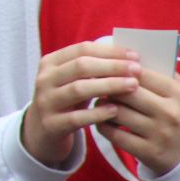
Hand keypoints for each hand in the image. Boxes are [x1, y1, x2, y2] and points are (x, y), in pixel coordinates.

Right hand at [21, 41, 141, 167]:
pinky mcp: (51, 124)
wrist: (42, 131)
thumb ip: (92, 69)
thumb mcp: (73, 81)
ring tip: (133, 86)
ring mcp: (46, 101)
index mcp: (50, 62)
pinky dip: (97, 113)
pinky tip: (115, 110)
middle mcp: (45, 79)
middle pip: (81, 67)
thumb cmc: (67, 101)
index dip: (110, 51)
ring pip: (79, 89)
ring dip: (109, 86)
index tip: (135, 56)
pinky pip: (77, 117)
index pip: (82, 49)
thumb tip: (128, 57)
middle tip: (137, 70)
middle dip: (112, 66)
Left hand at [95, 67, 179, 174]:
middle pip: (126, 92)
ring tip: (100, 99)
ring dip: (102, 105)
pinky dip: (102, 124)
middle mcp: (170, 113)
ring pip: (117, 112)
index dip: (117, 68)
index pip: (139, 73)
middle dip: (107, 86)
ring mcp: (159, 134)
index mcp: (177, 92)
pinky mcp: (148, 152)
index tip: (102, 65)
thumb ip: (156, 70)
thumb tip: (123, 52)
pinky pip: (114, 134)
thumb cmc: (175, 112)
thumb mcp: (175, 90)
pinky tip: (101, 118)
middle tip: (94, 82)